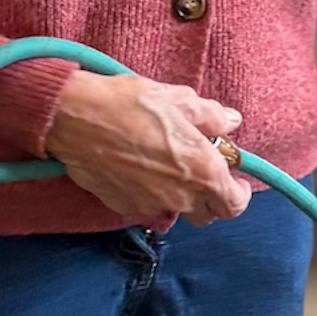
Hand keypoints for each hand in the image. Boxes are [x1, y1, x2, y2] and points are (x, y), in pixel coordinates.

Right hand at [44, 70, 248, 225]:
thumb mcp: (181, 100)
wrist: (78, 118)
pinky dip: (150, 193)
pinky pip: (146, 206)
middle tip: (201, 170)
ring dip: (180, 196)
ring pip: (176, 211)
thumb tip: (231, 122)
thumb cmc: (132, 105)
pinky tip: (140, 167)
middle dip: (210, 197)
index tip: (235, 180)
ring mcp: (149, 205)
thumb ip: (213, 116)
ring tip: (167, 165)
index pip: (234, 205)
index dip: (238, 194)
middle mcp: (180, 197)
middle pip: (207, 215)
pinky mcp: (122, 205)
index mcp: (203, 173)